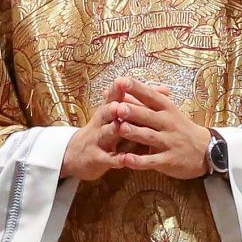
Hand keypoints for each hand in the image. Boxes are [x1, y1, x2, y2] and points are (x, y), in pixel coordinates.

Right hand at [60, 79, 179, 180]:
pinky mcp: (97, 158)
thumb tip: (165, 89)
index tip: (124, 80)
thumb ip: (138, 103)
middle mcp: (102, 123)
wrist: (76, 154)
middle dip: (114, 108)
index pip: (113, 97)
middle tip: (120, 104)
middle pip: (107, 113)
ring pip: (106, 134)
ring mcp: (98, 140)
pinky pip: (107, 159)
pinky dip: (116, 160)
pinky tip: (125, 160)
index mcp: (108, 110)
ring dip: (112, 130)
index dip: (118, 89)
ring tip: (120, 127)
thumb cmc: (104, 131)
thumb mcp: (118, 116)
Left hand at [115, 78, 215, 178]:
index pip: (151, 96)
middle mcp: (168, 123)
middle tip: (117, 107)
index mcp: (166, 108)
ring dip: (134, 133)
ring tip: (119, 129)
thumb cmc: (179, 127)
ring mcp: (168, 142)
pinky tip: (126, 160)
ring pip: (149, 136)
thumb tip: (119, 85)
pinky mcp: (168, 160)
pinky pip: (152, 160)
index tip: (122, 81)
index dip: (136, 89)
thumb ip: (143, 100)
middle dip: (133, 111)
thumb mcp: (167, 111)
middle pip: (148, 116)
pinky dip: (139, 161)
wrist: (205, 150)